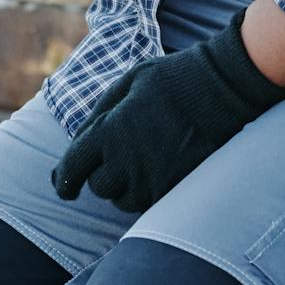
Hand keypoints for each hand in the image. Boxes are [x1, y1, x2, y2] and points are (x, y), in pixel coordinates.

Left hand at [50, 6, 284, 212]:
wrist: (221, 90)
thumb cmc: (171, 81)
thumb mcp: (127, 83)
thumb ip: (99, 113)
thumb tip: (80, 140)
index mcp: (109, 133)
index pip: (72, 169)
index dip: (63, 181)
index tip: (63, 187)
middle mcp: (127, 163)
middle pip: (100, 188)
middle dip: (102, 174)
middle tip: (119, 154)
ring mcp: (153, 181)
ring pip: (124, 200)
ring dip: (125, 186)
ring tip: (143, 158)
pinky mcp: (175, 191)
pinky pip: (150, 203)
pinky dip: (148, 191)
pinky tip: (159, 167)